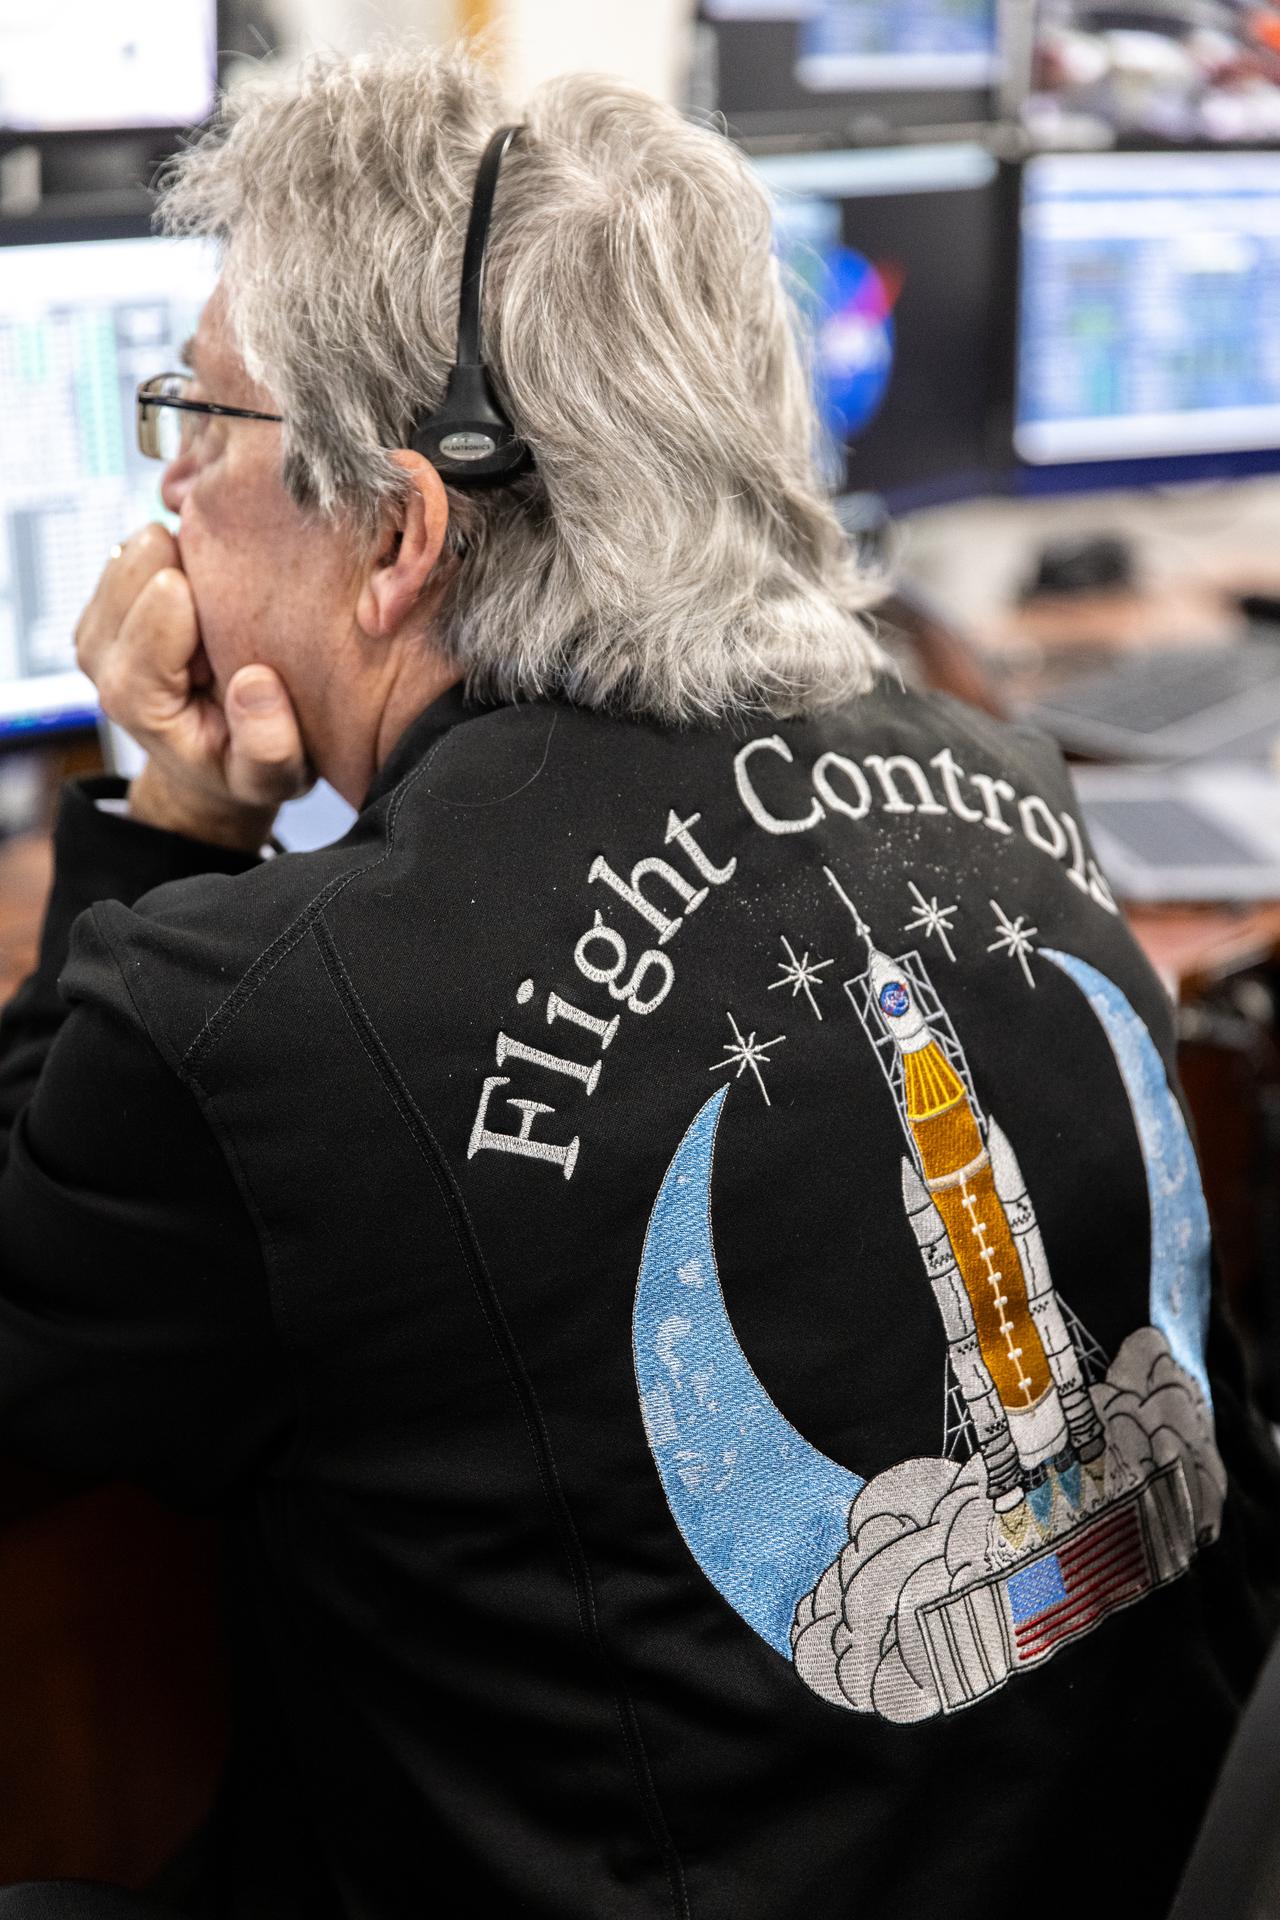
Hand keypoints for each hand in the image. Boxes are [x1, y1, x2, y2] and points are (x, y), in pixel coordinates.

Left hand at [76, 525, 310, 852]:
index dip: (216, 604)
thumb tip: (255, 681)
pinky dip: (181, 556)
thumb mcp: (270, 780)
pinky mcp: (108, 601)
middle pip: (143, 561)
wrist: (208, 761)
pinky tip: (207, 596)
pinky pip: (142, 546)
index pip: (162, 603)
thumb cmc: (239, 763)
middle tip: (234, 617)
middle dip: (198, 574)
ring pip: (139, 546)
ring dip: (189, 564)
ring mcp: (98, 625)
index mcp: (134, 696)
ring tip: (222, 611)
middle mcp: (101, 656)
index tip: (242, 633)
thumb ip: (268, 747)